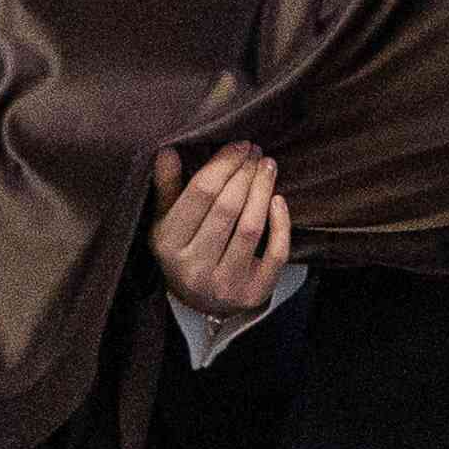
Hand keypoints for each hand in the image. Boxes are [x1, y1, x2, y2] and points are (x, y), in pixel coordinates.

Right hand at [144, 144, 291, 321]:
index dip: (223, 164)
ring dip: (263, 191)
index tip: (239, 145)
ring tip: (268, 166)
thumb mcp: (167, 221)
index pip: (200, 194)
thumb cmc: (185, 250)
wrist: (202, 303)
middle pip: (227, 208)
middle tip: (256, 152)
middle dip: (245, 173)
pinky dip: (281, 224)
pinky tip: (279, 200)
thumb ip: (167, 187)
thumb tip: (168, 152)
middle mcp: (194, 268)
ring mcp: (225, 284)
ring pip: (251, 228)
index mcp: (168, 244)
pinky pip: (275, 253)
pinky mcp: (253, 293)